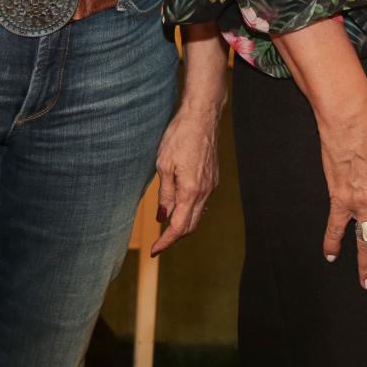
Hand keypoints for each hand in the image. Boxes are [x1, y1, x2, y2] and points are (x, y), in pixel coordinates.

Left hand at [150, 98, 221, 255]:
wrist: (202, 116)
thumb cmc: (180, 136)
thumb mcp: (163, 165)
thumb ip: (165, 194)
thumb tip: (163, 216)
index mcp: (191, 191)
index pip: (178, 227)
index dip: (165, 242)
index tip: (154, 250)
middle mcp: (205, 191)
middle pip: (191, 225)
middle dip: (174, 236)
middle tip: (158, 241)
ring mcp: (211, 185)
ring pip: (198, 214)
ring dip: (183, 223)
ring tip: (166, 225)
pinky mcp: (213, 177)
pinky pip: (202, 202)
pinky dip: (190, 210)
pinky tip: (179, 205)